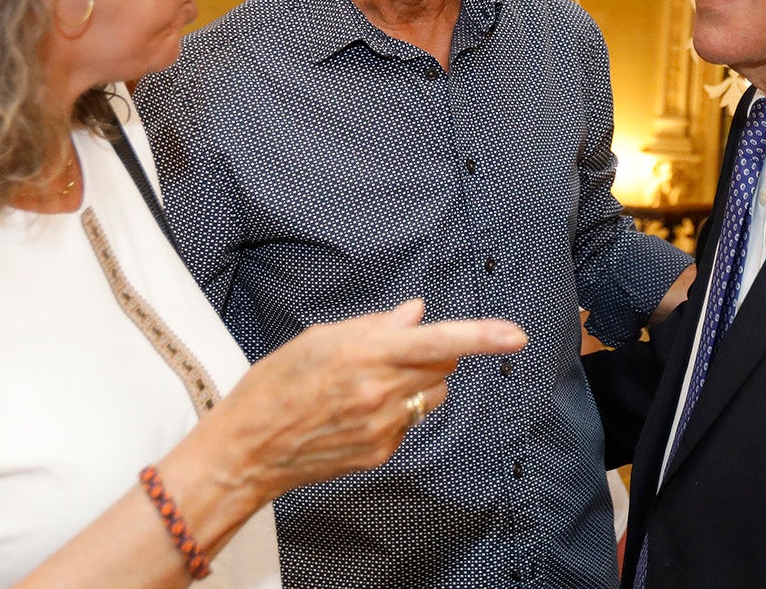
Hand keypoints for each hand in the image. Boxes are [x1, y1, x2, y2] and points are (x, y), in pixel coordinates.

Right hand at [193, 300, 525, 502]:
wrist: (249, 447)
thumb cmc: (275, 385)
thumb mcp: (320, 338)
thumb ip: (375, 325)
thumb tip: (417, 313)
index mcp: (364, 355)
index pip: (438, 341)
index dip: (481, 336)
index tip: (515, 334)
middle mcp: (379, 392)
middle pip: (443, 366)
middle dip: (435, 352)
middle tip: (397, 348)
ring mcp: (382, 427)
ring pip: (431, 394)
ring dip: (418, 381)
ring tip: (371, 381)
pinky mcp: (381, 452)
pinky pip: (409, 420)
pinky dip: (397, 408)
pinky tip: (358, 409)